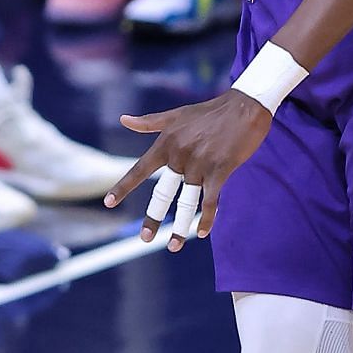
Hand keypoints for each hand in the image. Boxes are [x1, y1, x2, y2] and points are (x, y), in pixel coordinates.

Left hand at [103, 89, 271, 250]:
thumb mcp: (176, 114)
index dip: (124, 187)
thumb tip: (123, 120)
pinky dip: (207, 219)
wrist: (244, 107)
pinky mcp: (220, 171)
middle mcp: (179, 155)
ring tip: (174, 246)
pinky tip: (202, 232)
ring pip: (186, 202)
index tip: (109, 203)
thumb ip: (149, 122)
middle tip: (145, 238)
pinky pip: (210, 201)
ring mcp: (200, 164)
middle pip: (163, 193)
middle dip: (153, 217)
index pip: (140, 169)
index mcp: (166, 142)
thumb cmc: (209, 111)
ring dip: (181, 227)